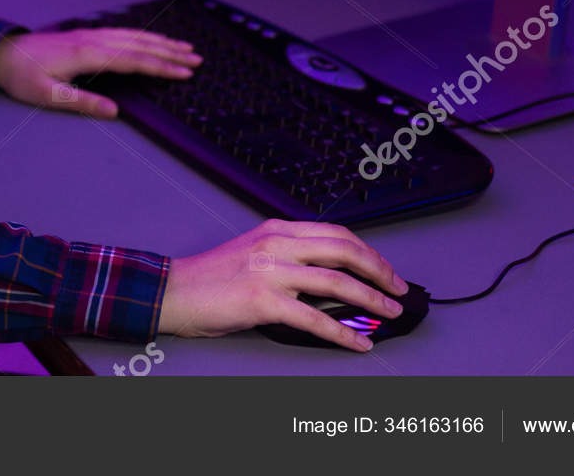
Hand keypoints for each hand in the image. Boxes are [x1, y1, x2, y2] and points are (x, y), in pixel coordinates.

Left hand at [0, 27, 201, 117]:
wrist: (2, 53)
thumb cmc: (22, 76)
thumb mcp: (47, 95)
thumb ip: (82, 102)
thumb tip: (115, 111)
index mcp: (87, 54)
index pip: (133, 60)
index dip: (161, 66)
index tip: (185, 72)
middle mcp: (93, 40)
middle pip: (140, 44)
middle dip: (170, 52)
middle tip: (197, 59)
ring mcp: (90, 35)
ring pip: (133, 36)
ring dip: (160, 41)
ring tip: (184, 47)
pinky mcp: (86, 35)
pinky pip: (122, 32)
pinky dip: (143, 35)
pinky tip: (151, 38)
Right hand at [156, 218, 408, 350]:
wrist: (175, 291)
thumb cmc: (212, 277)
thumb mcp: (254, 252)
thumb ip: (289, 255)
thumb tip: (332, 276)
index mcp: (276, 229)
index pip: (336, 233)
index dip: (368, 252)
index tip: (385, 269)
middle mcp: (276, 244)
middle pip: (344, 250)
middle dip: (379, 270)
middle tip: (398, 289)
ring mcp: (270, 271)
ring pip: (336, 281)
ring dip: (371, 299)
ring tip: (388, 314)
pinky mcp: (263, 300)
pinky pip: (315, 317)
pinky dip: (343, 333)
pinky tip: (358, 343)